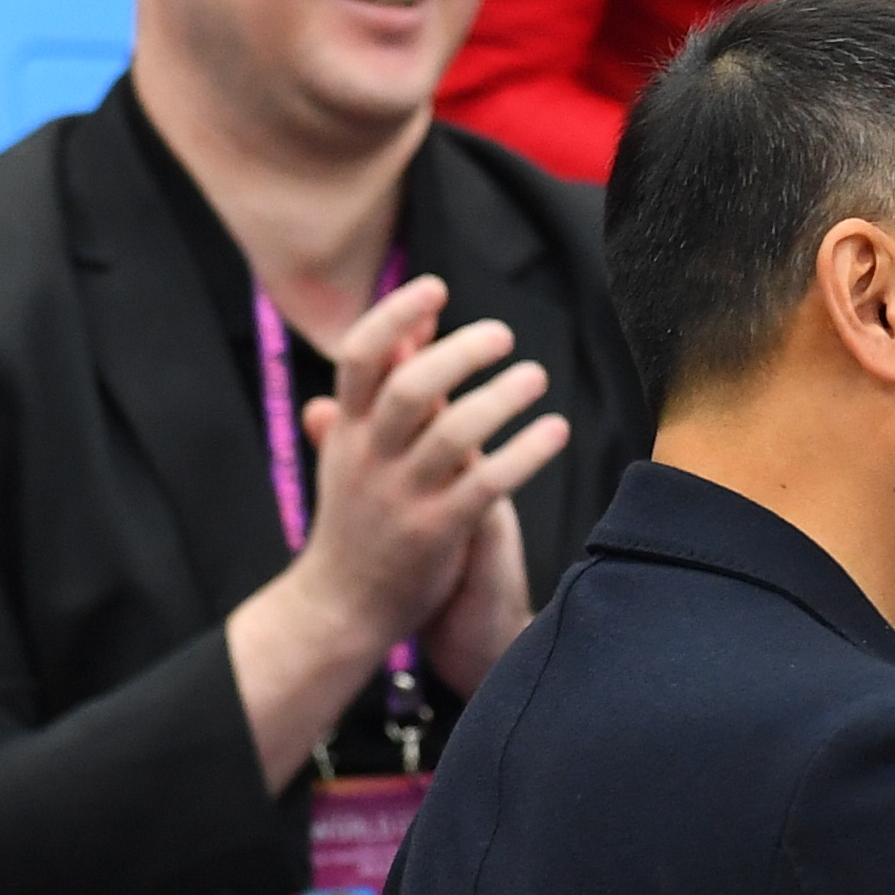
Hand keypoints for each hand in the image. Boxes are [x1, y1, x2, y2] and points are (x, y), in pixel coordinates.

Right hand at [226, 279, 568, 788]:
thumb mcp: (351, 452)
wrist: (339, 606)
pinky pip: (488, 483)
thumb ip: (376, 394)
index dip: (396, 315)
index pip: (360, 358)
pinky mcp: (436, 533)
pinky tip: (555, 431)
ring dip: (501, 398)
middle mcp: (369, 458)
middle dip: (459, 353)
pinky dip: (525, 452)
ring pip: (454, 433)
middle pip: (409, 388)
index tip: (437, 287)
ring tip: (537, 377)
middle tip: (503, 334)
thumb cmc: (355, 519)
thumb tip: (405, 332)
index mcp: (346, 431)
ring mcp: (402, 496)